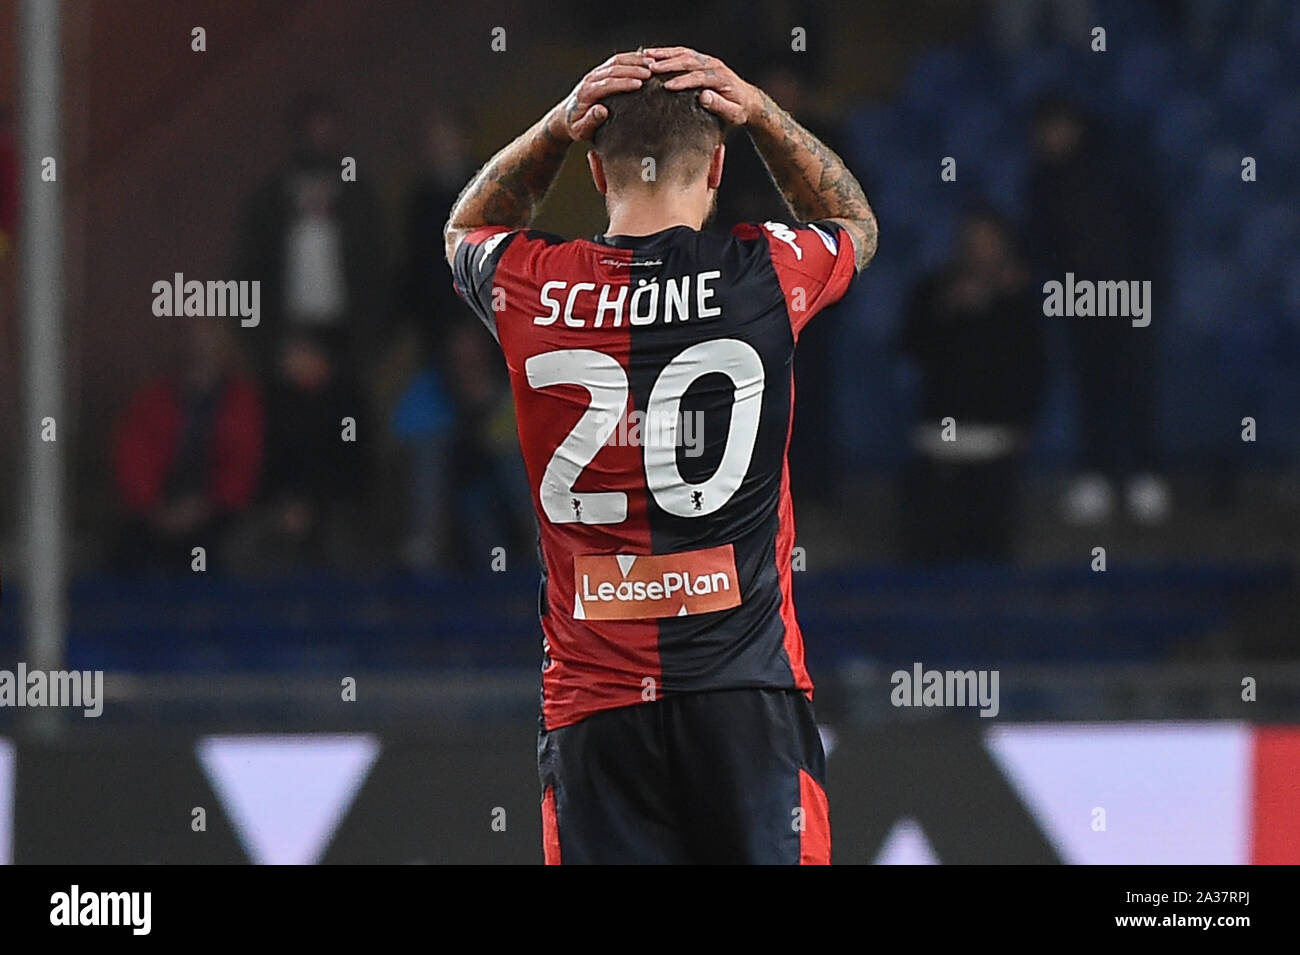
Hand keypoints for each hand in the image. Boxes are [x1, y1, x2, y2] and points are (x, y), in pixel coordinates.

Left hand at [549, 52, 652, 141]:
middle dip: (633, 69)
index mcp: (586, 93)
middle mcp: (590, 79)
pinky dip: (632, 58)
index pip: (606, 84)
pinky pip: (616, 60)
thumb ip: (590, 121)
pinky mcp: (601, 71)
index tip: (640, 84)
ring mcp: (596, 73)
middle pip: (613, 69)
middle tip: (651, 73)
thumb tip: (601, 110)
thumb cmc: (576, 126)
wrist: (567, 116)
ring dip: (634, 60)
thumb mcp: (580, 130)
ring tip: (653, 63)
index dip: (623, 83)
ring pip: (616, 61)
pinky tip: (646, 59)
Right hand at [645, 46, 762, 126]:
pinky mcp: (701, 61)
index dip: (682, 81)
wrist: (748, 101)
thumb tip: (704, 96)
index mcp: (721, 78)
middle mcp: (714, 65)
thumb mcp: (734, 114)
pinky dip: (667, 53)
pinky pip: (683, 53)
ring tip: (646, 57)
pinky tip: (652, 54)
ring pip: (684, 53)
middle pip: (689, 61)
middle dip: (668, 64)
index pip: (699, 77)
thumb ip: (720, 106)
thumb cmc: (740, 111)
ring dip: (664, 54)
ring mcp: (707, 61)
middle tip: (650, 69)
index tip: (666, 86)